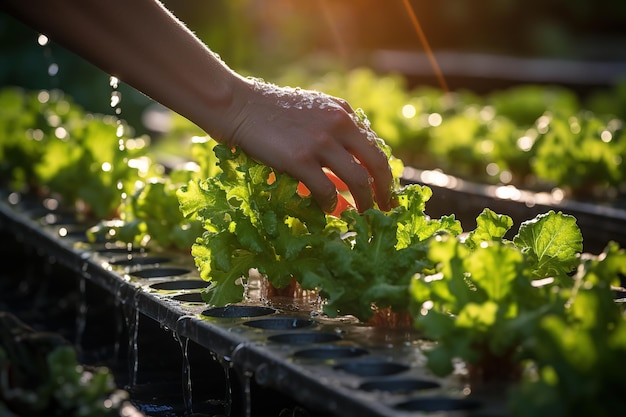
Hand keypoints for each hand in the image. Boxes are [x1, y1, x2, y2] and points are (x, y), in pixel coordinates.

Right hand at [223, 78, 394, 212]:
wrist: (238, 106)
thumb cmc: (271, 112)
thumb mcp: (311, 112)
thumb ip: (333, 135)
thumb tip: (347, 174)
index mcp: (343, 112)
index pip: (374, 147)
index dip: (383, 173)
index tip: (384, 190)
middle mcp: (339, 124)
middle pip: (376, 164)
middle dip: (384, 191)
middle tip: (386, 210)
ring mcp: (320, 142)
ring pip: (357, 180)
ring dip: (364, 204)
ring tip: (364, 218)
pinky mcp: (300, 159)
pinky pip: (326, 190)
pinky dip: (331, 205)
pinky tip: (329, 212)